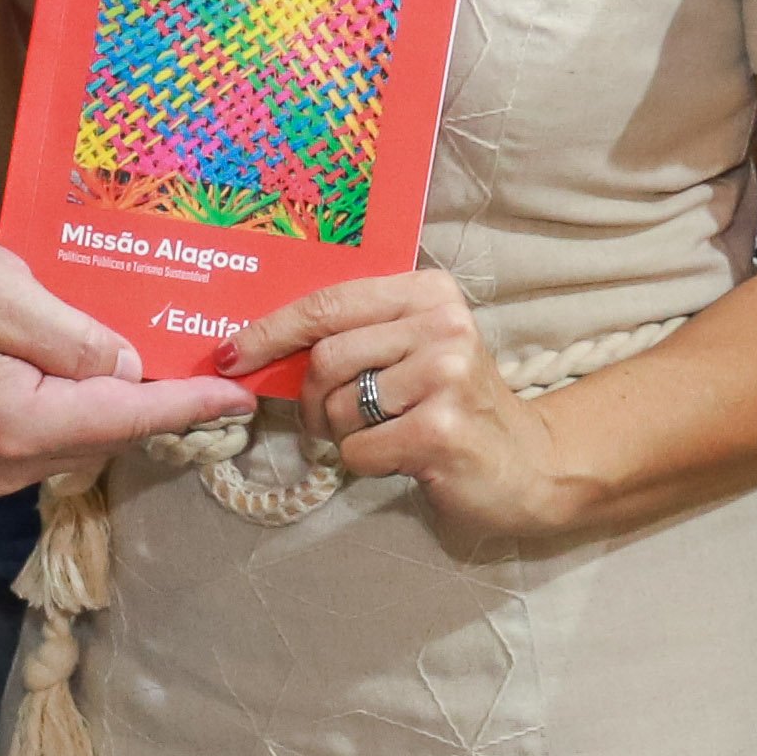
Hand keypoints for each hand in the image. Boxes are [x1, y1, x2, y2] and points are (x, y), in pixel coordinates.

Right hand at [0, 233, 255, 498]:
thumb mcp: (4, 292)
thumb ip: (75, 338)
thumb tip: (131, 369)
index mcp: (16, 424)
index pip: (125, 419)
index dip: (188, 407)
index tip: (243, 402)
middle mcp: (6, 464)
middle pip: (107, 434)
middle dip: (157, 403)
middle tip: (210, 369)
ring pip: (81, 437)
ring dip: (118, 403)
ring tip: (162, 363)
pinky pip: (52, 434)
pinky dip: (83, 406)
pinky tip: (100, 371)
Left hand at [236, 270, 584, 552]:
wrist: (527, 463)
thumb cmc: (451, 406)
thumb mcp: (413, 351)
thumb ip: (356, 335)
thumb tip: (256, 346)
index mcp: (428, 292)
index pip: (328, 303)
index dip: (270, 331)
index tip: (229, 355)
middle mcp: (442, 324)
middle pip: (325, 357)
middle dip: (310, 400)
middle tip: (323, 422)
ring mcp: (445, 376)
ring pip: (338, 407)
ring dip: (341, 434)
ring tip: (381, 435)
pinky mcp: (441, 429)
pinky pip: (359, 449)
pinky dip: (366, 463)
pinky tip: (402, 457)